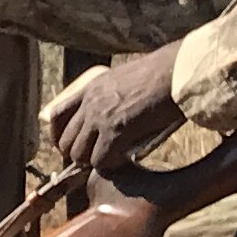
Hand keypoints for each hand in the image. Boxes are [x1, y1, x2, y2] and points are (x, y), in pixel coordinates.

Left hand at [45, 43, 186, 174]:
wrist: (178, 71)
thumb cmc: (162, 73)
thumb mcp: (124, 78)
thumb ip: (111, 95)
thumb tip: (111, 115)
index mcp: (91, 87)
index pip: (57, 115)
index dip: (59, 134)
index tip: (68, 144)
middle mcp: (90, 103)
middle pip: (65, 140)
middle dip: (77, 153)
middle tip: (93, 157)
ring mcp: (101, 118)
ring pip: (79, 154)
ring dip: (93, 161)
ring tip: (110, 159)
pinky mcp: (116, 132)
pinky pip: (100, 160)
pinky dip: (108, 165)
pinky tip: (121, 161)